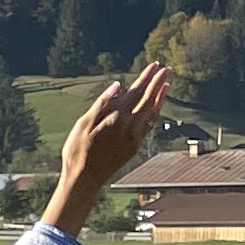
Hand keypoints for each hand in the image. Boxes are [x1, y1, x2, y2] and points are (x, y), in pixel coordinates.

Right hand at [45, 61, 169, 230]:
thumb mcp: (83, 125)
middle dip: (157, 82)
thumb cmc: (78, 152)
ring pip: (152, 112)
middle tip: (166, 69)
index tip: (155, 65)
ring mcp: (135, 137)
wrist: (85, 179)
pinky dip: (155, 113)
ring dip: (160, 97)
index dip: (146, 78)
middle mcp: (130, 126)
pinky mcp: (135, 146)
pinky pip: (150, 125)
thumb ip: (102, 104)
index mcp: (116, 117)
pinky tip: (156, 107)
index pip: (136, 92)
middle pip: (147, 99)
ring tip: (166, 84)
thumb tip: (118, 86)